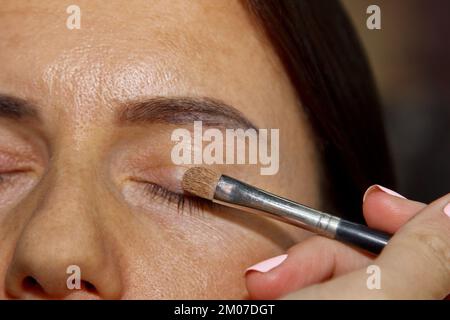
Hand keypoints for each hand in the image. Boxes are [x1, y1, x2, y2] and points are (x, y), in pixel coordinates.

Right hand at [245, 186, 449, 298]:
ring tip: (264, 284)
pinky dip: (288, 279)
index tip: (375, 204)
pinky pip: (319, 281)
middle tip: (297, 254)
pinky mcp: (326, 307)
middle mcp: (398, 309)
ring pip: (344, 268)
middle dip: (331, 248)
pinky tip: (264, 288)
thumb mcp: (370, 297)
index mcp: (425, 311)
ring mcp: (358, 309)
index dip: (413, 222)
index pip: (444, 254)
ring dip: (297, 267)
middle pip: (384, 258)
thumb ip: (421, 254)